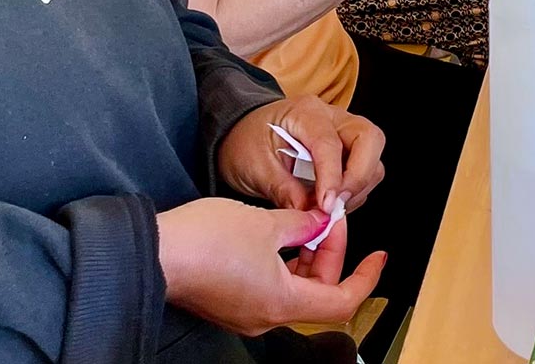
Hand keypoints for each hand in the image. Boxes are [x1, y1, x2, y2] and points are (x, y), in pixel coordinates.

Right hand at [157, 198, 385, 335]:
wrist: (156, 253)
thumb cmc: (207, 241)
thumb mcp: (266, 223)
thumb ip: (301, 224)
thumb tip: (319, 221)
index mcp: (282, 303)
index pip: (342, 301)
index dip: (365, 278)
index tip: (378, 256)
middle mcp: (266, 316)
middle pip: (318, 293)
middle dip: (330, 254)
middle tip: (328, 218)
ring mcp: (246, 312)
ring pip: (294, 289)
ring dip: (306, 257)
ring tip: (304, 221)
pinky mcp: (230, 302)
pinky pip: (270, 287)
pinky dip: (283, 262)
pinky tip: (278, 234)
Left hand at [219, 96, 385, 211]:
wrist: (239, 135)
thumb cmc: (245, 143)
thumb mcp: (254, 168)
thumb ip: (284, 190)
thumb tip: (311, 215)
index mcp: (305, 112)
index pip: (330, 144)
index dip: (332, 177)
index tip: (327, 206)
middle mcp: (332, 117)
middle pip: (369, 139)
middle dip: (360, 177)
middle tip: (336, 205)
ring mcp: (342, 132)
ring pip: (372, 158)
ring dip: (357, 188)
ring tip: (328, 208)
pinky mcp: (346, 151)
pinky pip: (365, 171)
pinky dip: (353, 193)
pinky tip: (329, 203)